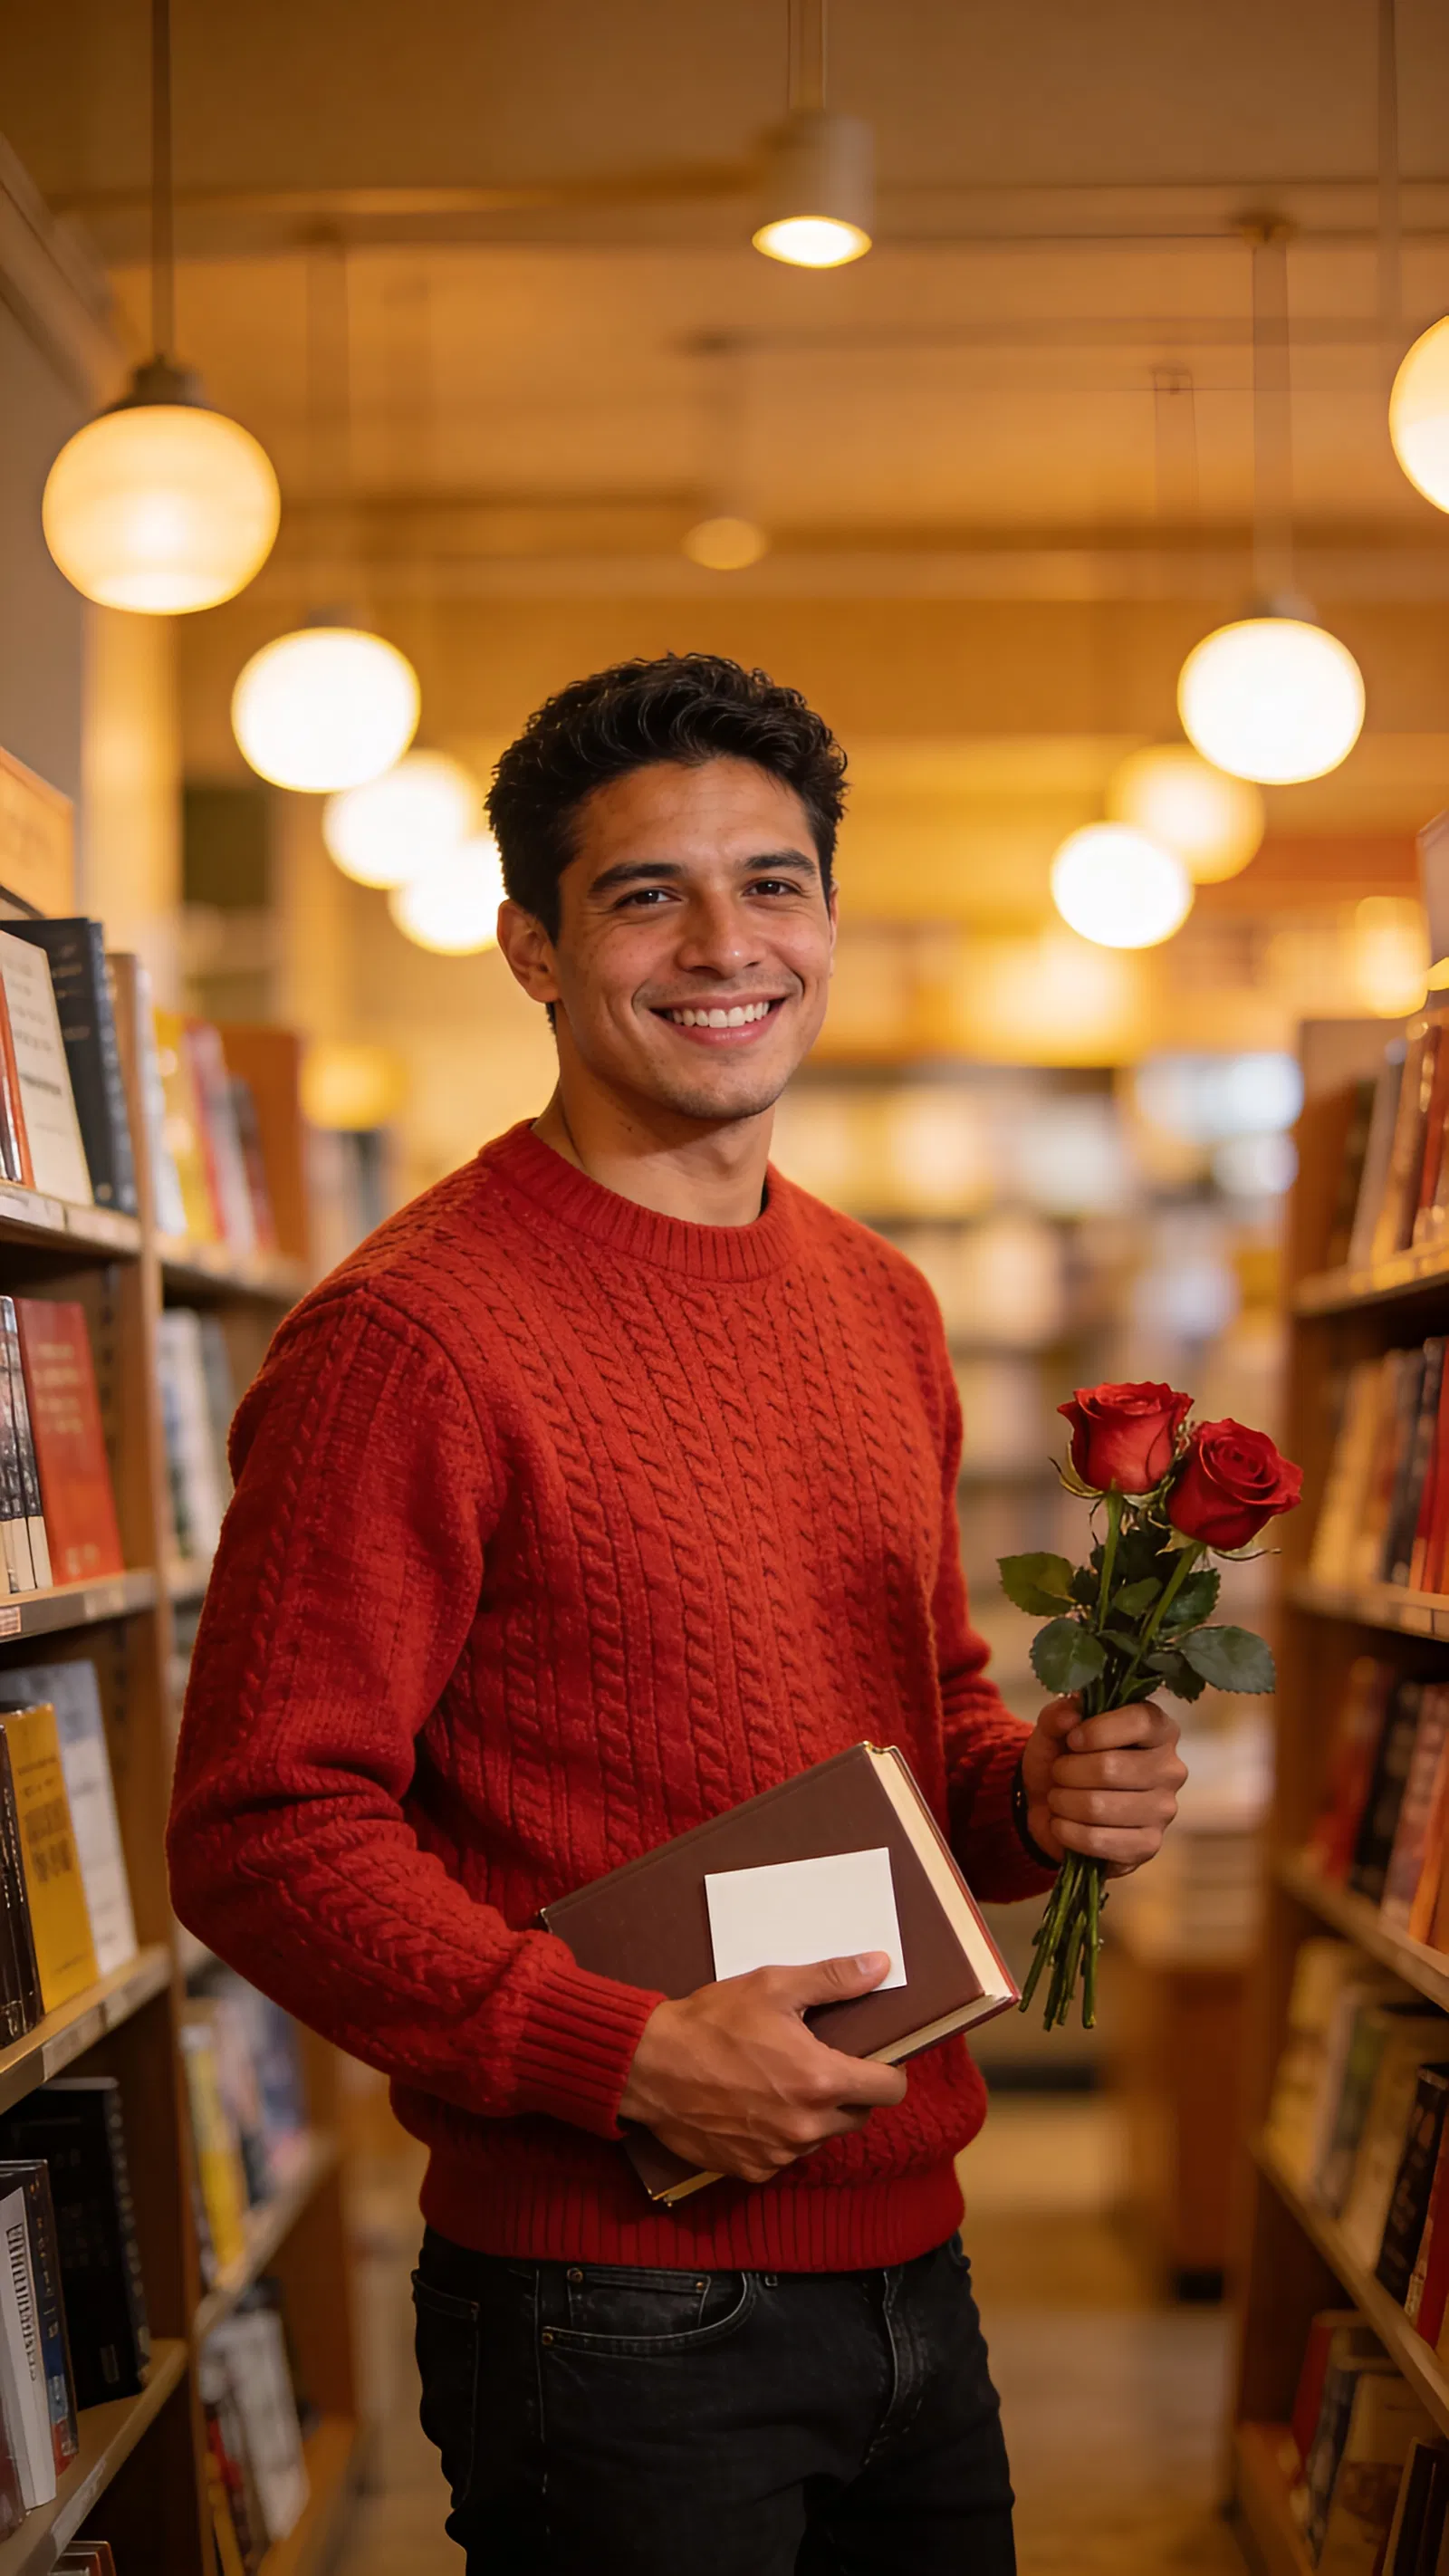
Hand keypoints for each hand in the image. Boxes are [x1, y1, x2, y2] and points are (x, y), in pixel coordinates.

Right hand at [617, 1953, 908, 2185]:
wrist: (649, 2066)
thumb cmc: (712, 2021)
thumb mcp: (774, 1986)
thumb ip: (833, 1979)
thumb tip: (880, 1965)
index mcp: (821, 2080)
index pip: (890, 2090)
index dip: (887, 2071)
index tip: (872, 2057)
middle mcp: (807, 2127)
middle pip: (859, 2115)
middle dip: (849, 2091)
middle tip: (818, 2062)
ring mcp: (779, 2154)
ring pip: (822, 2138)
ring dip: (814, 2116)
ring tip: (781, 2083)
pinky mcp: (752, 2170)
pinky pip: (785, 2156)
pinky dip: (780, 2136)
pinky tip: (755, 2107)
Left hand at [1019, 1695, 1186, 1877]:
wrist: (1050, 1807)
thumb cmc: (1063, 1759)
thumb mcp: (1054, 1729)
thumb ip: (1058, 1714)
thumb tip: (1071, 1714)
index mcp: (1159, 1729)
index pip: (1140, 1721)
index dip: (1097, 1730)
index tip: (1072, 1739)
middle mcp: (1170, 1769)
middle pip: (1110, 1768)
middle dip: (1067, 1771)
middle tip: (1058, 1773)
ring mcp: (1163, 1810)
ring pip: (1099, 1806)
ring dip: (1063, 1802)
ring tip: (1058, 1798)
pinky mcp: (1148, 1845)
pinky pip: (1098, 1840)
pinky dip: (1068, 1832)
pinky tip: (1062, 1825)